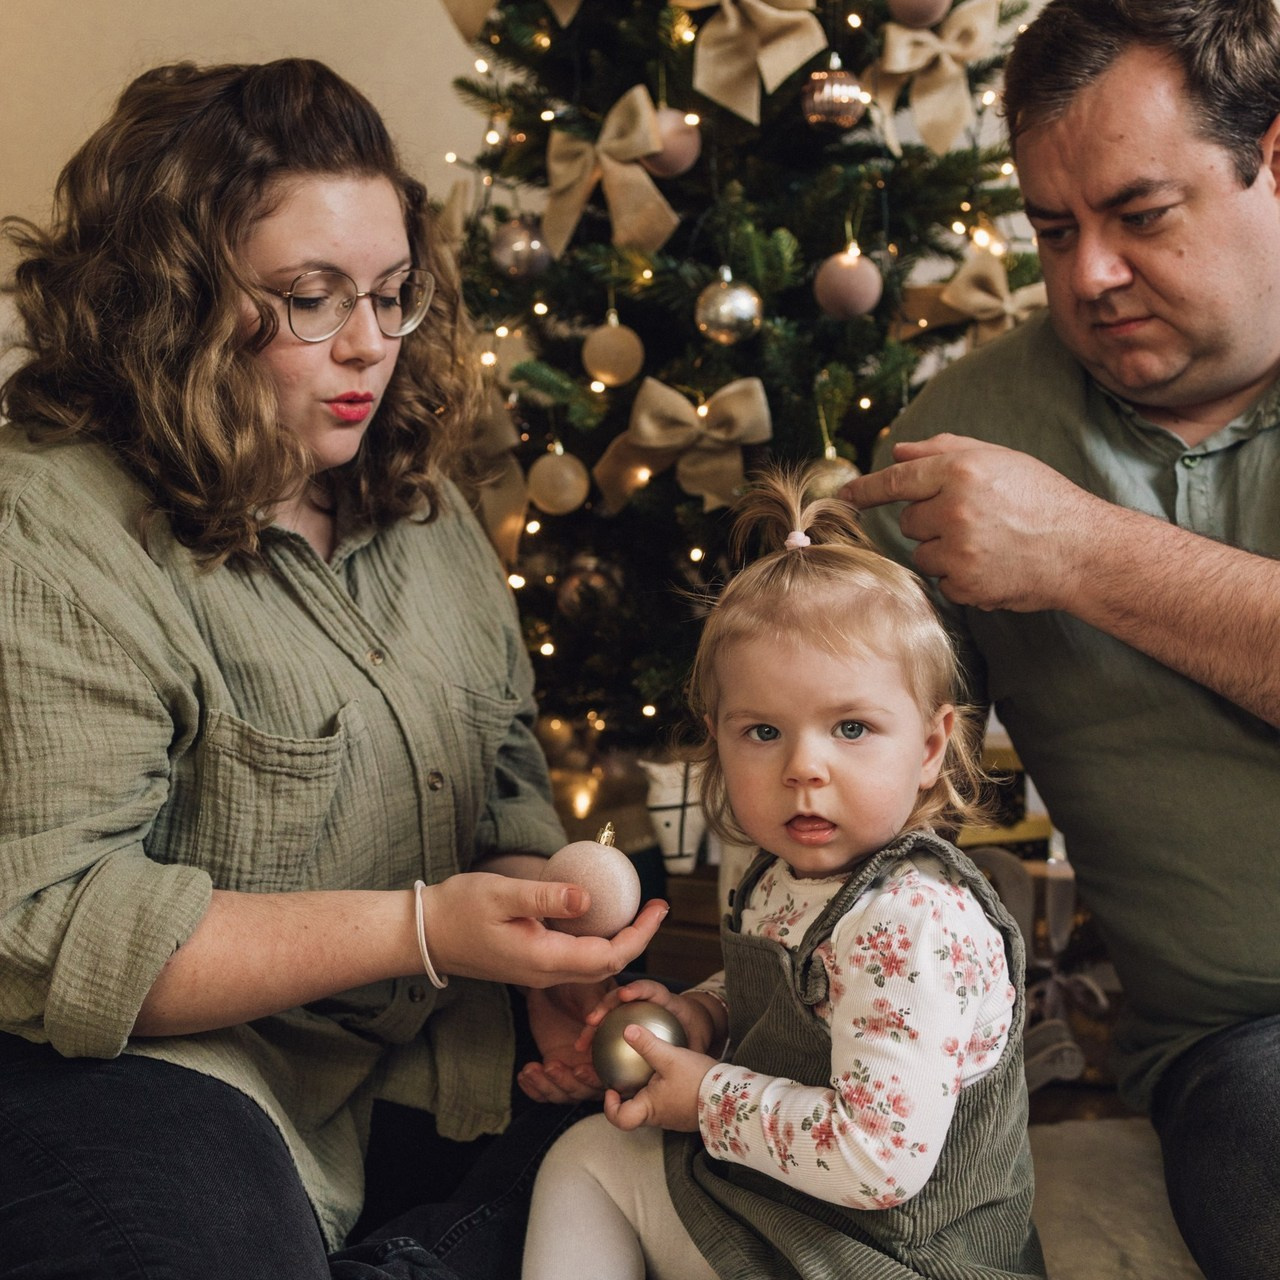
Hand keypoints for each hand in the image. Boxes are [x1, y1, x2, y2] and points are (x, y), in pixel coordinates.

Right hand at [418, 871, 667, 987]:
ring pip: (591, 964)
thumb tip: (589, 899)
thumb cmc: (458, 909)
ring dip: (620, 941)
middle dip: (638, 937)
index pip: (609, 955)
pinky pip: (574, 958)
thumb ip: (546, 897)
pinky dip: (597, 940)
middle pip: (607, 964)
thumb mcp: (502, 895)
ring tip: (638, 911)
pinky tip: (601, 917)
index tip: (660, 908)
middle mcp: (545, 973)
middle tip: (657, 906)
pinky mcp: (530, 963)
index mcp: (544, 959)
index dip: (640, 934)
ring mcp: (537, 971)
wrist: (423, 935)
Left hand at [517, 981, 610, 1104]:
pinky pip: (544, 1090)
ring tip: (531, 1070)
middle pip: (583, 1090)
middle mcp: (592, 1064)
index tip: (578, 1069)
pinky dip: (533, 1089)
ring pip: (563, 1093)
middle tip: (552, 1066)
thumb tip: (595, 1024)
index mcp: (608, 1049)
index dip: (593, 1078)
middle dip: (565, 1083)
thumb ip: (595, 1008)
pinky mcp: (554, 1068)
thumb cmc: (577, 984)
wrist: (554, 986)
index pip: (605, 1074)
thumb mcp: (587, 991)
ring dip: (546, 1086)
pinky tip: (524, 1075)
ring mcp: (572, 1068)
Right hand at [576, 979, 723, 1057]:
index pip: (652, 989)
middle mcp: (646, 1001)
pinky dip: (597, 1039)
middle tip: (591, 1022)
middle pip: (621, 997)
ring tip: (581, 1044)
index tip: (625, 995)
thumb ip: (693, 1048)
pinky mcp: (626, 1020)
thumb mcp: (699, 1041)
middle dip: (604, 1006)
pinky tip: (586, 1056)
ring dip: (594, 1025)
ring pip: (610, 1013)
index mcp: (667, 1000)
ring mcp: (634, 1008)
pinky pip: (609, 1028)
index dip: (638, 988)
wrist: (694, 1025)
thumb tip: (683, 1061)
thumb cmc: (698, 1031)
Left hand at [602, 1023, 715, 1132]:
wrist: (732, 1097)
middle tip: (625, 1072)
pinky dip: (661, 1088)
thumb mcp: (670, 1058)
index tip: (611, 1088)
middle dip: (626, 1093)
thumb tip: (626, 1029)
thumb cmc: (698, 1081)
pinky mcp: (685, 1111)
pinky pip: (666, 1101)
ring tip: (645, 1066)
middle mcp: (659, 1118)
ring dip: (645, 1089)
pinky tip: (668, 1068)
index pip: (620, 1119)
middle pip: (633, 1111)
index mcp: (649, 1110)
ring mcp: (673, 1116)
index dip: (610, 1106)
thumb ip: (647, 1044)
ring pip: (651, 1105)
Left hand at [842, 434, 1101, 611]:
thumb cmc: (1042, 498)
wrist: (1083, 549)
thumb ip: (944, 450)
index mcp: (961, 470)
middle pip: (909, 521)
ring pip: (921, 554)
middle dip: (930, 522)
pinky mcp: (966, 584)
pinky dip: (960, 578)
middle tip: (972, 520)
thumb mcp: (999, 459)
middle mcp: (955, 508)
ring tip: (987, 543)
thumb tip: (897, 450)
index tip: (846, 495)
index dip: (867, 489)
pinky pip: (942, 582)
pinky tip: (993, 566)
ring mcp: (959, 549)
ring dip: (943, 552)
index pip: (897, 480)